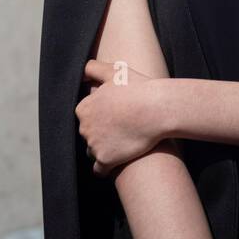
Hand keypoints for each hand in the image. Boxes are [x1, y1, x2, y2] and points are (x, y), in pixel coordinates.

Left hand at [76, 58, 164, 177]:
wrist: (158, 109)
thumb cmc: (139, 88)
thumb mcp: (114, 71)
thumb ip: (93, 69)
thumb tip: (81, 75)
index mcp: (83, 108)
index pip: (86, 117)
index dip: (100, 117)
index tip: (114, 117)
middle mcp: (84, 127)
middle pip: (88, 135)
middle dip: (100, 134)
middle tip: (122, 129)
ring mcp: (93, 145)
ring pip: (93, 152)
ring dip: (104, 150)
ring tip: (122, 145)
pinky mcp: (105, 160)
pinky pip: (99, 170)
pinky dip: (105, 169)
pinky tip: (116, 163)